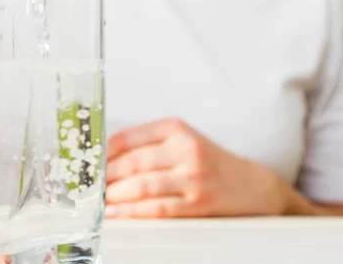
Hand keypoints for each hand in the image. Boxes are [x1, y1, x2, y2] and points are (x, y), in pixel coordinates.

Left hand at [105, 118, 290, 217]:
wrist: (254, 186)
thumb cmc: (209, 162)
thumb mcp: (182, 140)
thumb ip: (147, 144)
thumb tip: (104, 158)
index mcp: (176, 129)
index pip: (128, 138)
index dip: (102, 153)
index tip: (87, 163)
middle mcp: (186, 150)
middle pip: (133, 163)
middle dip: (105, 177)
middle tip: (88, 186)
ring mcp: (193, 178)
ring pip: (142, 186)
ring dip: (114, 195)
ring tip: (98, 200)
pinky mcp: (198, 204)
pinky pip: (157, 208)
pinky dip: (132, 212)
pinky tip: (116, 213)